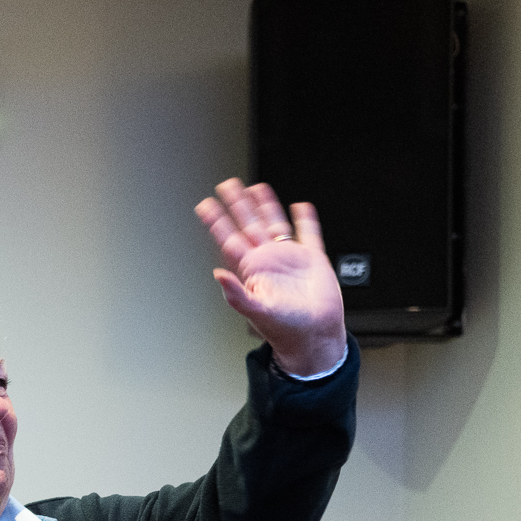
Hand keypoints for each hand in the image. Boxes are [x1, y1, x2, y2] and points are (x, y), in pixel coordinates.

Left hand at [194, 178, 347, 377]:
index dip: (217, 222)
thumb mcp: (256, 312)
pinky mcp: (313, 259)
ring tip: (255, 187)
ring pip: (274, 223)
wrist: (315, 335)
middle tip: (226, 185)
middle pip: (249, 224)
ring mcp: (289, 257)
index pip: (230, 239)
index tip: (206, 205)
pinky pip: (308, 233)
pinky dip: (305, 219)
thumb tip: (217, 275)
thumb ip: (236, 294)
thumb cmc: (285, 330)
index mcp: (252, 270)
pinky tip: (299, 206)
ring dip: (265, 205)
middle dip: (237, 205)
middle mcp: (268, 260)